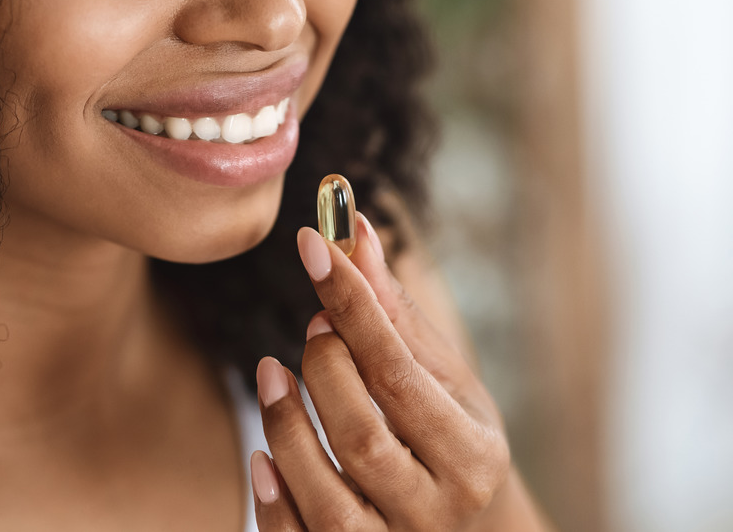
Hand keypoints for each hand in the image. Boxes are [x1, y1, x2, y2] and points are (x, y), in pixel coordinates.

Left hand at [250, 213, 513, 530]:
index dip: (352, 305)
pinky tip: (262, 456)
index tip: (312, 245)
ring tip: (270, 373)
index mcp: (471, 455)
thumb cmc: (450, 443)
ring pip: (326, 496)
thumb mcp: (441, 383)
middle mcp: (438, 509)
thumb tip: (353, 230)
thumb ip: (394, 315)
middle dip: (322, 369)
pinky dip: (272, 500)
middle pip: (362, 435)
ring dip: (285, 425)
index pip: (399, 372)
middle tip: (312, 328)